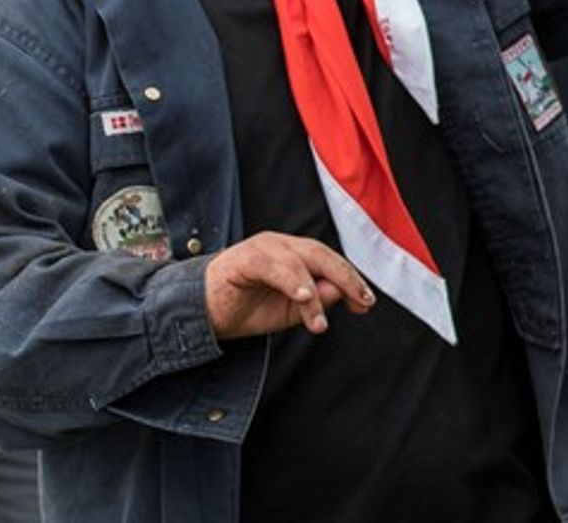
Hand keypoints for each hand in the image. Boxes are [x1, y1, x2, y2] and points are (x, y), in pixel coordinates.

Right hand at [202, 232, 375, 340]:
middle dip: (346, 278)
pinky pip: (273, 266)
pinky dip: (292, 280)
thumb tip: (341, 292)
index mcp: (294, 253)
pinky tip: (304, 297)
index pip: (330, 261)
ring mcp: (262, 248)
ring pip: (300, 262)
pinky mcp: (244, 258)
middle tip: (361, 302)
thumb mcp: (287, 312)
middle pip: (322, 254)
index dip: (351, 280)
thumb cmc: (244, 309)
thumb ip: (314, 302)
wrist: (201, 315)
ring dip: (314, 294)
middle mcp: (281, 245)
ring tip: (319, 322)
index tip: (366, 303)